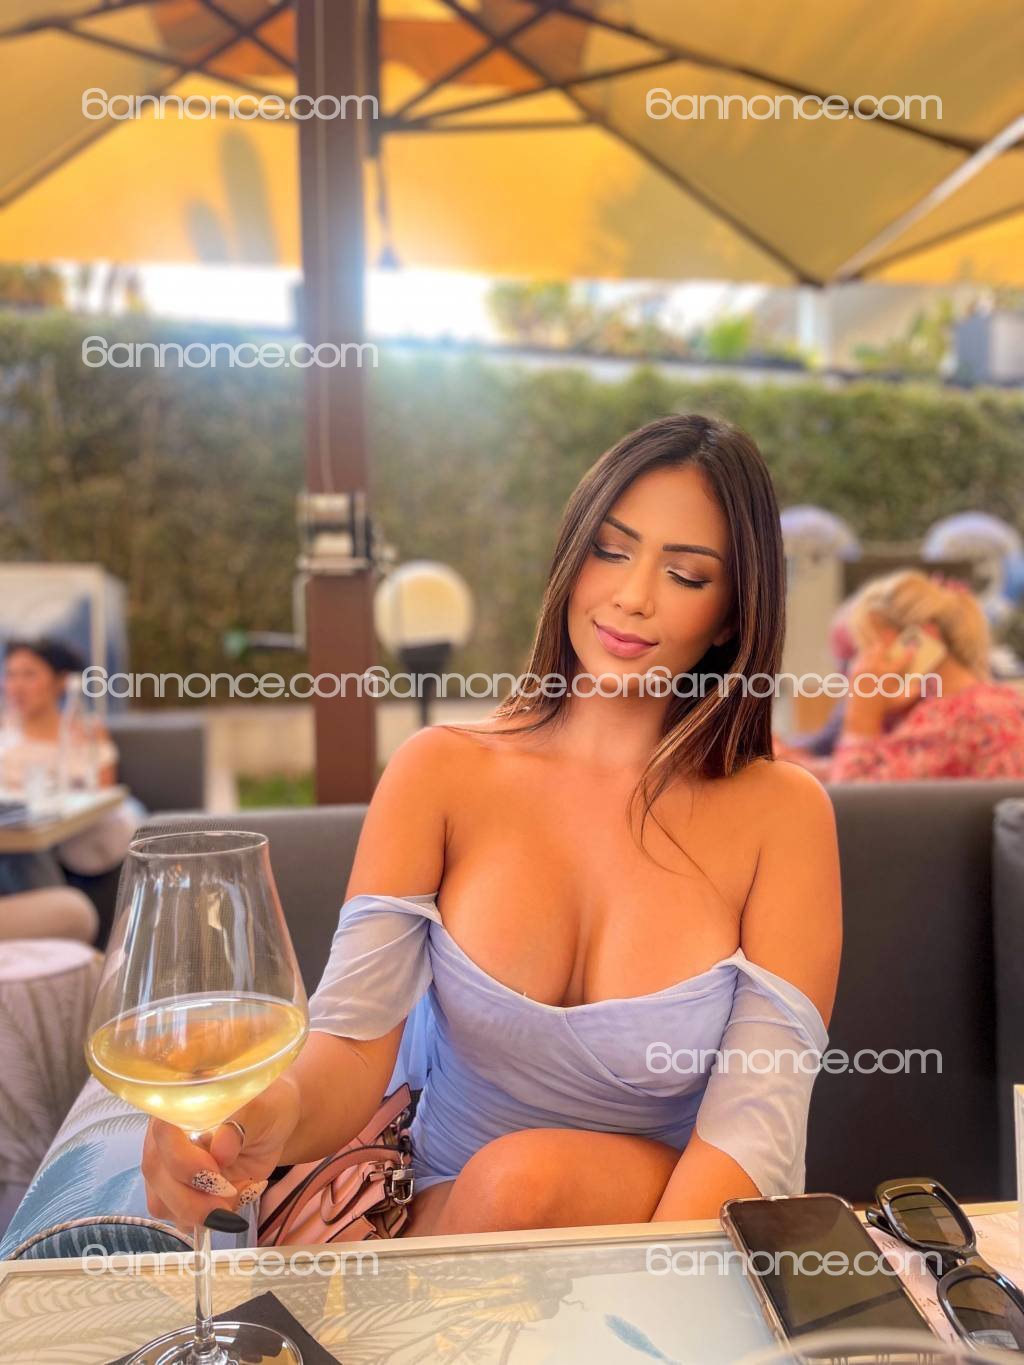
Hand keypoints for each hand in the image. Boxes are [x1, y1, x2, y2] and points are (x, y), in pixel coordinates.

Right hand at [141, 1072, 300, 1232]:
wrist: (271, 1126)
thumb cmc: (265, 1107)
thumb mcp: (264, 1108)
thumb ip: (243, 1122)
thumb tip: (220, 1150)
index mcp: (178, 1104)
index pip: (162, 1132)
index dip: (184, 1160)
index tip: (217, 1172)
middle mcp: (163, 1136)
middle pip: (157, 1174)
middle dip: (193, 1198)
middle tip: (231, 1197)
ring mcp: (166, 1167)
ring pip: (162, 1202)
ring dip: (201, 1211)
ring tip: (238, 1193)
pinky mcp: (177, 1192)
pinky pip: (179, 1217)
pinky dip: (207, 1218)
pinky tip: (233, 1199)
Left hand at [844, 631, 934, 735]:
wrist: (862, 713)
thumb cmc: (884, 707)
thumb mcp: (901, 701)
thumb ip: (913, 692)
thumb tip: (919, 681)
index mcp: (887, 674)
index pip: (902, 659)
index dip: (909, 653)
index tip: (913, 649)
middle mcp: (874, 668)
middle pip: (880, 648)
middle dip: (887, 647)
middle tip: (892, 647)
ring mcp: (862, 668)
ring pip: (869, 651)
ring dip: (875, 651)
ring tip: (880, 651)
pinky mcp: (854, 670)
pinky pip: (860, 658)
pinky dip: (865, 658)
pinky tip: (869, 660)